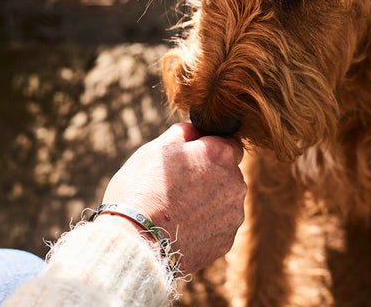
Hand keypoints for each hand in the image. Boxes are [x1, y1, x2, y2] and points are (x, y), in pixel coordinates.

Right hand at [97, 123, 246, 273]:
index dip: (210, 149)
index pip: (229, 144)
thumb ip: (184, 133)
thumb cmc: (141, 189)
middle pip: (228, 173)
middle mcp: (235, 183)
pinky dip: (206, 225)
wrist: (134, 241)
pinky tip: (182, 227)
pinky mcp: (226, 241)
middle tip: (179, 185)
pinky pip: (219, 226)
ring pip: (225, 200)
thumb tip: (196, 129)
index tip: (190, 159)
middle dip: (210, 175)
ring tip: (178, 209)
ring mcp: (232, 214)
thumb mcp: (156, 148)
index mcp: (221, 154)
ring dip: (210, 201)